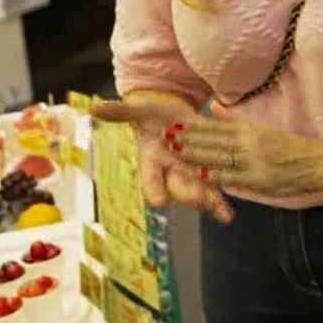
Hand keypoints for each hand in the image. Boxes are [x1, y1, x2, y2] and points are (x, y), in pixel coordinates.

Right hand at [90, 99, 233, 222]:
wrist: (172, 116)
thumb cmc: (152, 115)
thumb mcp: (139, 111)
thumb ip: (120, 112)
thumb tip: (94, 108)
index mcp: (151, 161)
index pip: (150, 179)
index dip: (154, 190)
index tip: (158, 201)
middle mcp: (169, 172)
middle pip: (178, 188)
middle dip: (188, 194)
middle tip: (199, 201)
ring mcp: (189, 174)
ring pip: (198, 192)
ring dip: (210, 201)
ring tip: (222, 213)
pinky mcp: (207, 170)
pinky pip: (214, 188)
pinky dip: (221, 202)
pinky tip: (229, 214)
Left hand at [163, 114, 322, 200]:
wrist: (318, 163)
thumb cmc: (289, 148)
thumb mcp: (262, 129)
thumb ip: (235, 120)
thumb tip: (214, 106)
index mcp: (250, 129)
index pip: (215, 127)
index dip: (192, 126)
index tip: (172, 123)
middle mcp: (249, 142)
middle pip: (213, 140)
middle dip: (187, 139)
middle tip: (163, 135)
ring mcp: (253, 161)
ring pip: (219, 156)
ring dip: (195, 154)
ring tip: (173, 151)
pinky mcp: (258, 179)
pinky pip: (232, 177)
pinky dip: (215, 175)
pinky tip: (199, 173)